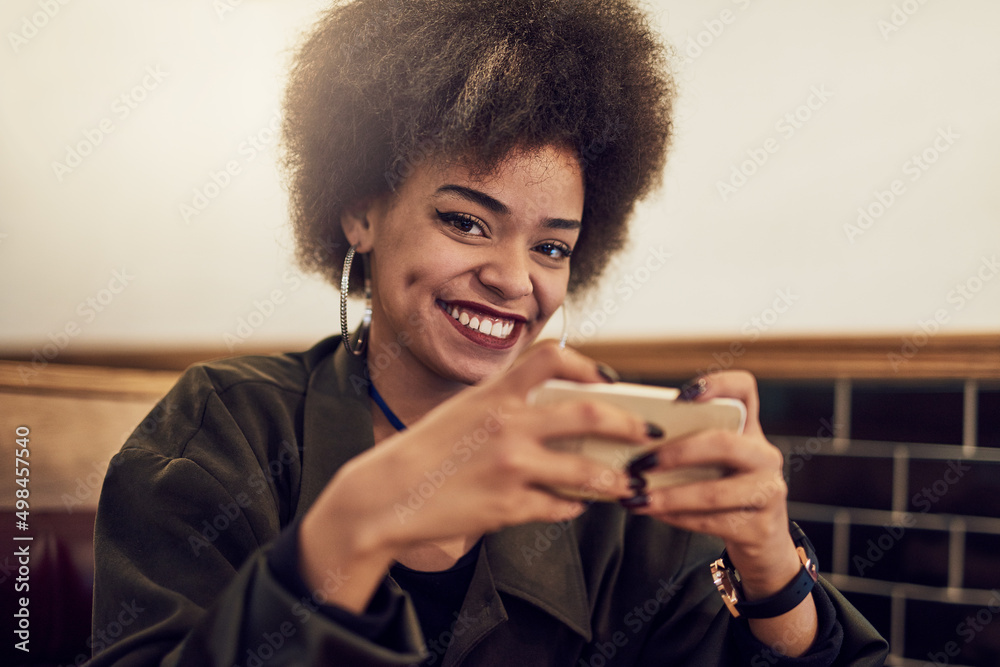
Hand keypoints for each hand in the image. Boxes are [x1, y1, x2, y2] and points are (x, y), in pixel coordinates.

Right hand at [299, 341, 654, 610]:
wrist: (385, 496)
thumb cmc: (425, 451)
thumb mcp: (463, 411)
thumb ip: (507, 403)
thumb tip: (560, 413)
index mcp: (494, 394)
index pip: (551, 358)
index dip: (589, 364)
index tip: (611, 380)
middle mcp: (506, 425)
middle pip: (589, 415)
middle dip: (629, 426)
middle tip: (648, 435)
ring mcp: (510, 468)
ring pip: (587, 474)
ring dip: (614, 480)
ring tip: (627, 484)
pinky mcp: (508, 507)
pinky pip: (560, 508)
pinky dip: (573, 508)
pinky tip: (576, 507)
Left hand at [625, 371, 817, 655]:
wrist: (762, 538)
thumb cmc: (724, 488)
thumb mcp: (714, 461)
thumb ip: (686, 444)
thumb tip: (629, 438)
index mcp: (750, 429)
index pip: (744, 390)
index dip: (718, 384)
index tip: (682, 395)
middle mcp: (764, 455)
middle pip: (723, 443)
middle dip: (676, 453)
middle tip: (639, 463)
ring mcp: (768, 492)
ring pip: (714, 492)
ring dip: (668, 495)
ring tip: (636, 497)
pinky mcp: (760, 528)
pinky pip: (711, 522)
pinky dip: (676, 517)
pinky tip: (653, 512)